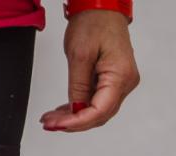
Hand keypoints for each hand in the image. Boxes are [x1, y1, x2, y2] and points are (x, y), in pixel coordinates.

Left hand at [40, 10, 139, 131]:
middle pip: (100, 114)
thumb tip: (76, 110)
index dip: (77, 122)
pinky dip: (80, 107)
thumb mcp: (79, 54)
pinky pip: (97, 100)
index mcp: (120, 76)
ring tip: (52, 118)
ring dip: (75, 117)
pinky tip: (64, 111)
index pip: (100, 110)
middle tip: (49, 123)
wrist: (102, 7)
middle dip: (73, 122)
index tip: (58, 125)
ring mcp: (121, 83)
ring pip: (98, 110)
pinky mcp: (114, 80)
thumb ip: (78, 86)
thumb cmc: (94, 22)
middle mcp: (125, 83)